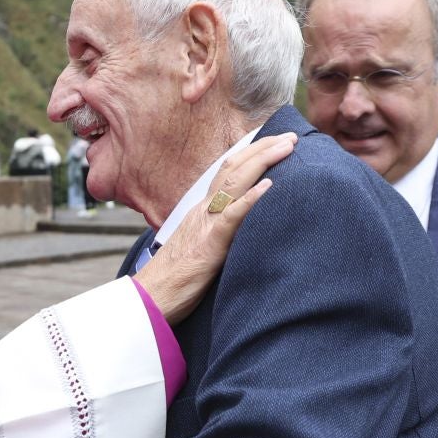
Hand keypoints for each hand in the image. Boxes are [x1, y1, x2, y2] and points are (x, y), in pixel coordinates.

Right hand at [134, 132, 295, 323]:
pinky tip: (269, 186)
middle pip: (232, 168)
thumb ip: (216, 237)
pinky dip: (251, 199)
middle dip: (263, 148)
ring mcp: (205, 226)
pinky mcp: (208, 246)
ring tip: (286, 147)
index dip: (251, 155)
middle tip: (290, 136)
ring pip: (233, 183)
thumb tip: (237, 233)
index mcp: (201, 213)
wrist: (147, 301)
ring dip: (262, 161)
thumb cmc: (172, 283)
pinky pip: (230, 217)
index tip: (274, 143)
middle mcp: (202, 212)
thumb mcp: (198, 251)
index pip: (227, 173)